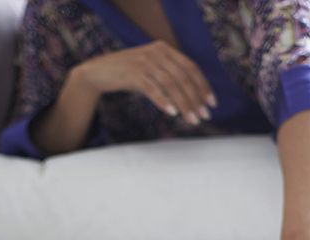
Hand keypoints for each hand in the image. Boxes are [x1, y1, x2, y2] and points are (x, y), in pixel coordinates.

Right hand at [74, 41, 215, 124]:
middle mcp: (156, 52)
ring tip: (192, 120)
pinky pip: (152, 89)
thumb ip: (170, 77)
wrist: (98, 72)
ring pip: (171, 84)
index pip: (191, 67)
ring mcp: (144, 61)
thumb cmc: (129, 75)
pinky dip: (163, 101)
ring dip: (184, 104)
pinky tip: (173, 113)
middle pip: (183, 77)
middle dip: (196, 98)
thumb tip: (194, 97)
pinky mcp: (132, 73)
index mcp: (164, 49)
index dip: (203, 85)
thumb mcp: (152, 70)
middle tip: (204, 116)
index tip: (211, 103)